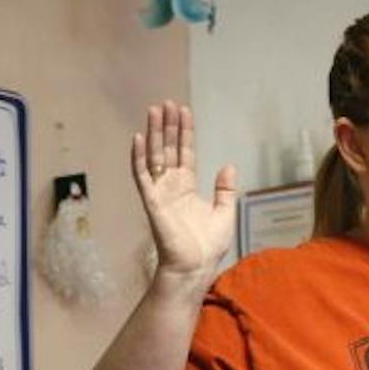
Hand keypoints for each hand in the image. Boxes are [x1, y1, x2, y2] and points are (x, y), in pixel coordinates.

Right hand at [131, 100, 237, 279]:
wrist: (196, 266)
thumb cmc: (208, 246)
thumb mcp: (225, 212)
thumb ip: (225, 189)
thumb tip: (228, 165)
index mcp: (187, 187)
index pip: (185, 153)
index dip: (184, 132)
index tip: (184, 111)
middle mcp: (171, 186)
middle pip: (168, 149)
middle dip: (168, 126)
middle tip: (166, 103)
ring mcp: (160, 193)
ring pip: (154, 156)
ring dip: (154, 133)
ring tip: (154, 110)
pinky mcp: (152, 202)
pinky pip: (142, 176)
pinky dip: (139, 157)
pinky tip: (139, 137)